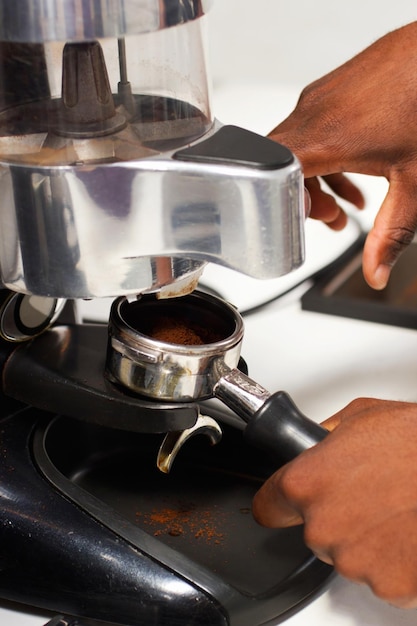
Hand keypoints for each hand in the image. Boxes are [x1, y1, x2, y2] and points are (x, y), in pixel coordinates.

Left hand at [252, 397, 416, 607]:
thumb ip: (326, 435)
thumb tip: (315, 442)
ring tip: (394, 509)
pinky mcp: (389, 585)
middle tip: (368, 494)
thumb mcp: (362, 416)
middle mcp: (323, 526)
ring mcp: (355, 560)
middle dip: (335, 516)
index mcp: (307, 483)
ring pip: (347, 554)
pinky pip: (380, 576)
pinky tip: (407, 531)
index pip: (269, 506)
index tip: (285, 504)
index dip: (279, 502)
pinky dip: (393, 560)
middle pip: (313, 531)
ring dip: (364, 539)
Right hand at [269, 22, 416, 289]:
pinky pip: (311, 128)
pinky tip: (355, 166)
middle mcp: (312, 114)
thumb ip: (391, 233)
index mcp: (323, 140)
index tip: (299, 224)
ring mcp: (319, 97)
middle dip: (303, 200)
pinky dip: (325, 155)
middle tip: (332, 218)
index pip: (268, 176)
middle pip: (280, 166)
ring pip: (297, 147)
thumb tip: (376, 272)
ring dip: (316, 179)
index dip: (274, 206)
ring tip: (348, 201)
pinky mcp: (330, 88)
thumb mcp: (413, 182)